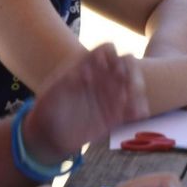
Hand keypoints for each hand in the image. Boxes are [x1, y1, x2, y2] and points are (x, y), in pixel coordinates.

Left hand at [27, 43, 147, 163]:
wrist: (48, 136)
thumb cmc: (47, 110)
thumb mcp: (52, 93)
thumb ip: (66, 82)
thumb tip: (83, 72)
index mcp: (89, 67)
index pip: (107, 50)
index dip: (110, 54)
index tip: (102, 66)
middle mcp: (103, 78)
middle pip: (127, 63)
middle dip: (131, 70)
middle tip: (126, 83)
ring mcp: (110, 96)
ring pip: (134, 84)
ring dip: (138, 90)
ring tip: (131, 103)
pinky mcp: (115, 116)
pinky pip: (133, 109)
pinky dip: (139, 109)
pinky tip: (138, 115)